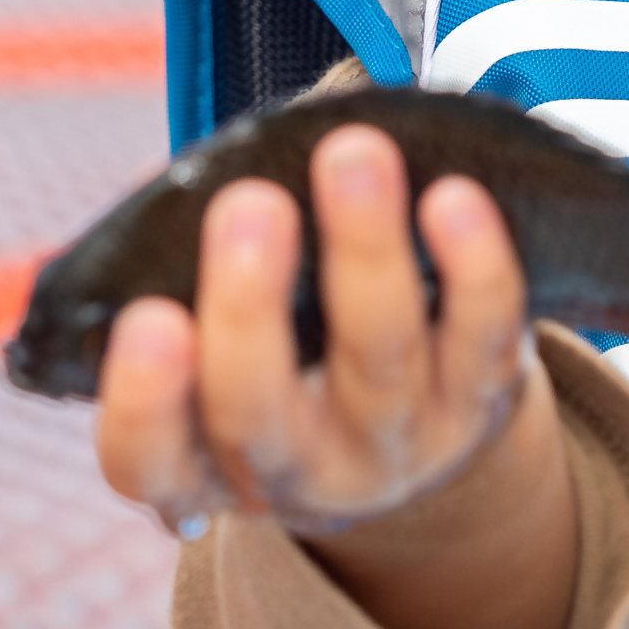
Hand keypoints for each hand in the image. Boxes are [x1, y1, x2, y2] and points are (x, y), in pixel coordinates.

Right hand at [93, 124, 541, 537]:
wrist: (415, 419)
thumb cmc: (286, 348)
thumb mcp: (217, 332)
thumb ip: (172, 264)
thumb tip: (158, 186)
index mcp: (201, 460)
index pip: (148, 459)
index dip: (145, 403)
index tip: (150, 320)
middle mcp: (295, 471)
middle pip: (259, 413)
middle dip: (250, 307)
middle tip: (251, 203)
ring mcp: (393, 446)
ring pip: (379, 360)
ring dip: (365, 252)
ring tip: (353, 157)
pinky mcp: (479, 407)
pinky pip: (483, 340)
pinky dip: (475, 269)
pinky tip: (454, 198)